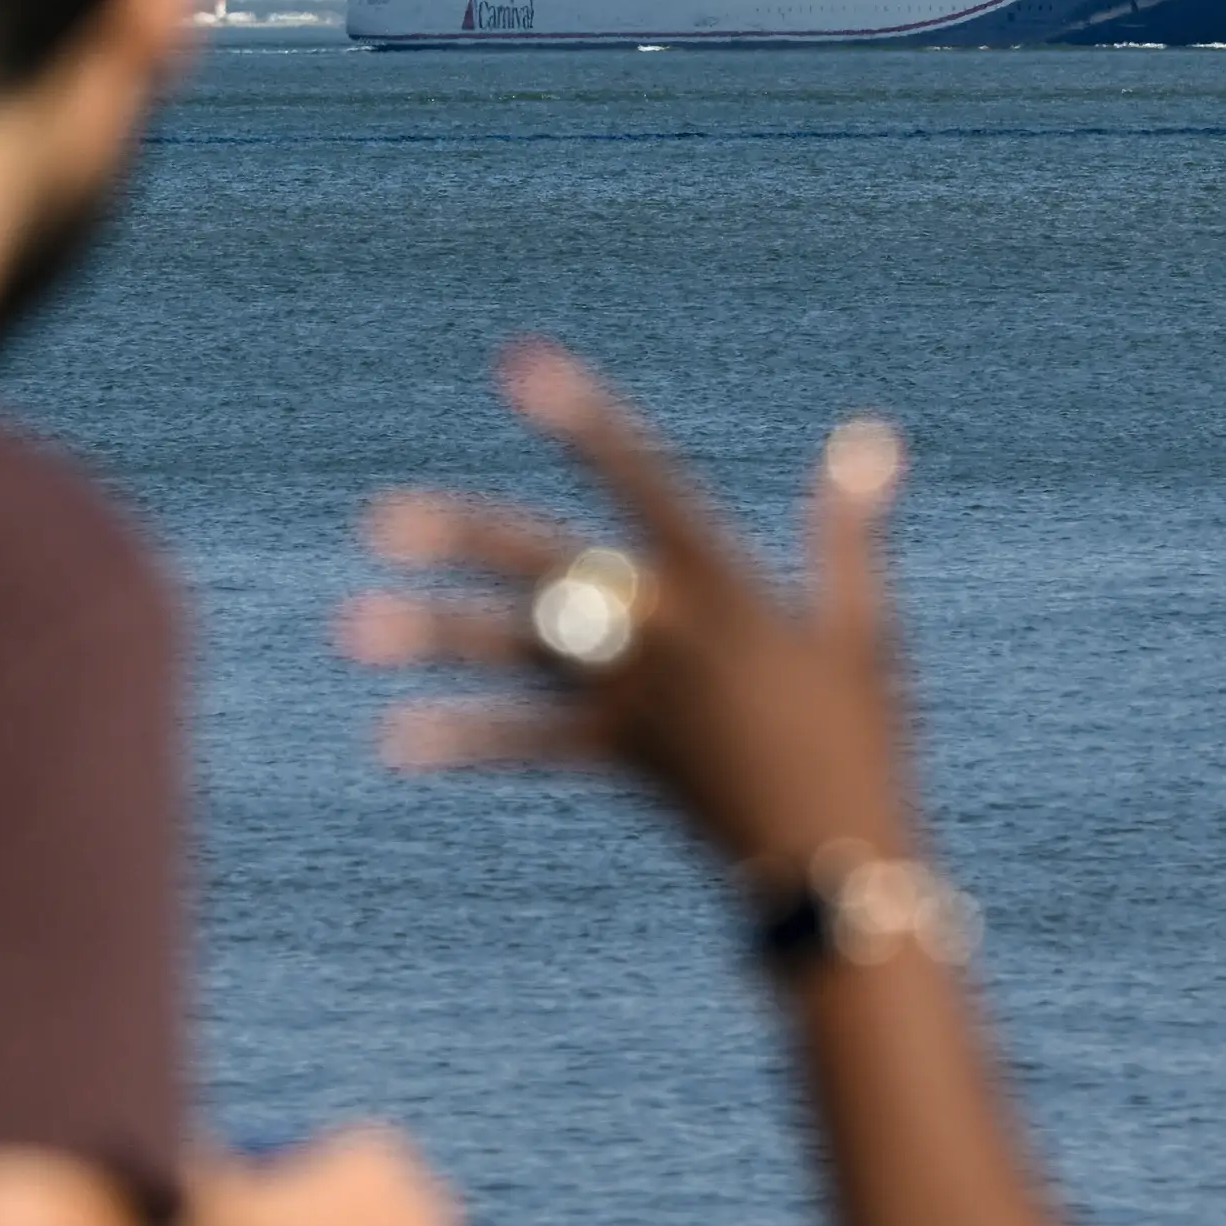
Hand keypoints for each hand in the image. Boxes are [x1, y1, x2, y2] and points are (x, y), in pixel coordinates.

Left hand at [339, 340, 914, 874]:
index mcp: (721, 584)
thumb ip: (848, 528)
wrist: (838, 856)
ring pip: (519, 656)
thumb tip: (873, 433)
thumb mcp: (863, 626)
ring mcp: (633, 699)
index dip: (584, 422)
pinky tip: (394, 739)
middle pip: (551, 572)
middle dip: (466, 543)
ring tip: (352, 629)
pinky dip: (465, 741)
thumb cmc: (858, 735)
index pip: (643, 481)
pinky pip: (530, 745)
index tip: (521, 369)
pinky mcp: (618, 758)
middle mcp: (664, 633)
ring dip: (434, 640)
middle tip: (380, 521)